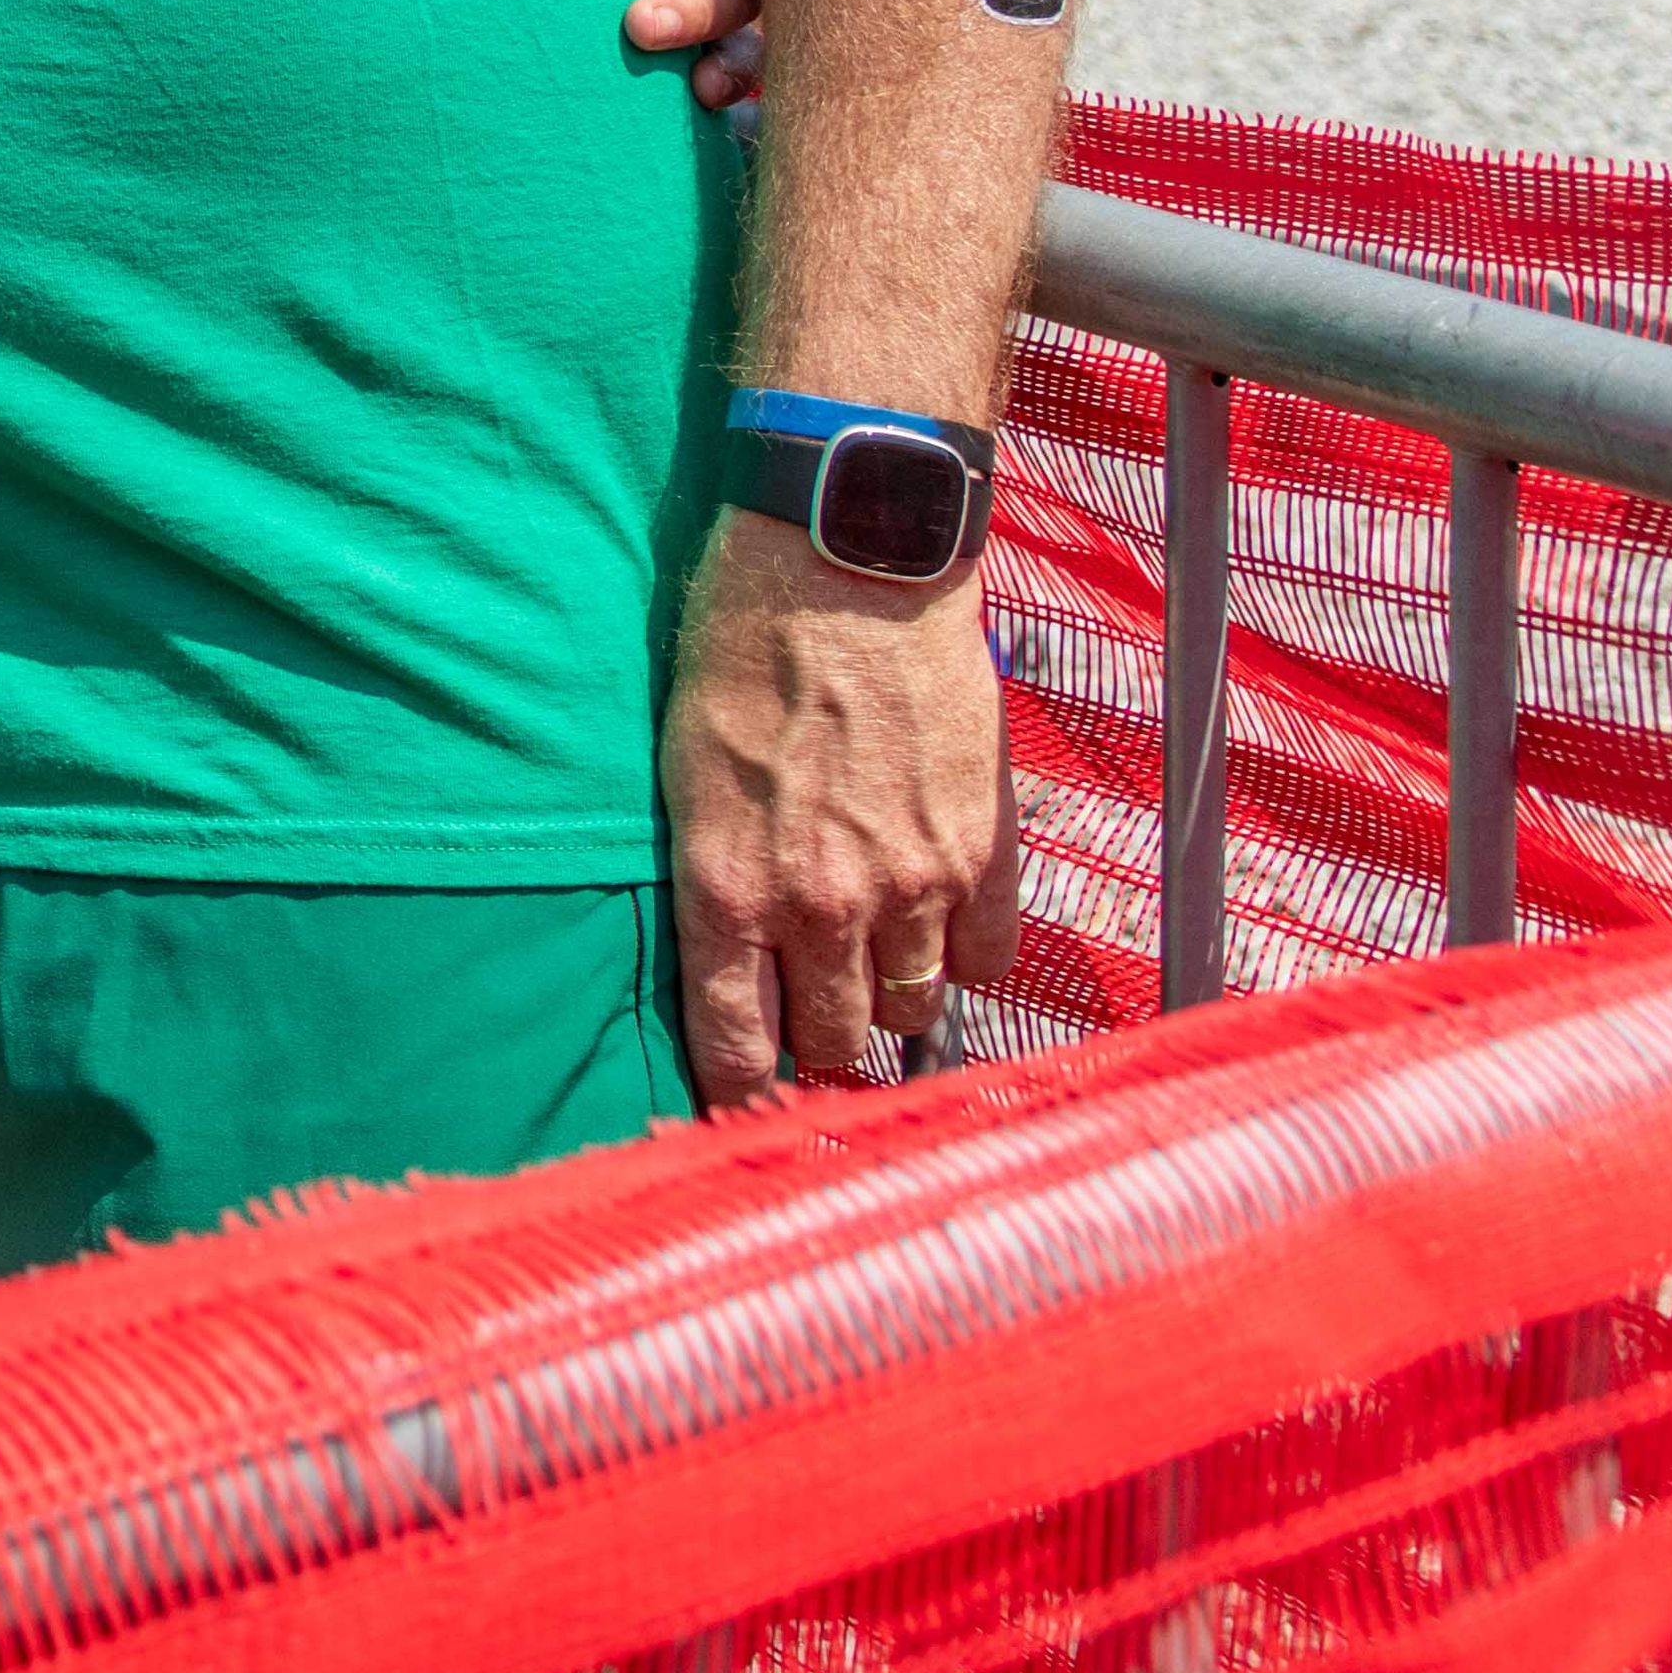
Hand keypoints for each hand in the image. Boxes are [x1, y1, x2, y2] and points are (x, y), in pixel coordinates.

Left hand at [663, 521, 1016, 1100]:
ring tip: (874, 969)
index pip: (735, 1046)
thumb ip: (714, 873)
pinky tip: (940, 928)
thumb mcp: (684, 767)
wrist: (846, 562)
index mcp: (725, 886)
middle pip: (830, 1040)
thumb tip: (730, 957)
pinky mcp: (982, 850)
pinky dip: (964, 956)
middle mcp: (818, 904)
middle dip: (818, 1042)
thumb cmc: (739, 644)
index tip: (745, 1110)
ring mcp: (910, 883)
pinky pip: (987, 959)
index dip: (741, 1094)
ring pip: (909, 1010)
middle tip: (814, 1024)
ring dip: (889, 999)